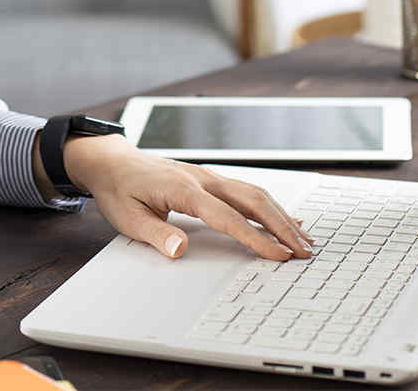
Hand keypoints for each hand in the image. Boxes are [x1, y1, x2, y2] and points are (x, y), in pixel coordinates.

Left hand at [63, 135, 313, 260]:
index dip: (255, 238)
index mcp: (183, 189)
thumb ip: (155, 235)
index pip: (227, 217)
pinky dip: (269, 206)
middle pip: (252, 201)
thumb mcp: (127, 217)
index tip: (279, 255)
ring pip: (254, 194)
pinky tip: (286, 219)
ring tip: (305, 240)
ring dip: (281, 217)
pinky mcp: (209, 179)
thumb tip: (180, 251)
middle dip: (281, 227)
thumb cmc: (118, 189)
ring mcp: (208, 176)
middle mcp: (202, 179)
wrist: (111, 161)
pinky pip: (245, 191)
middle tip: (305, 252)